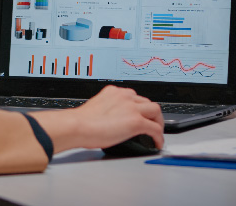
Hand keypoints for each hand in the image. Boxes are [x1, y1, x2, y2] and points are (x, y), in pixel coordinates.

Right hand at [30, 85, 164, 152]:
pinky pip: (155, 128)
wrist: (77, 126)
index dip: (139, 107)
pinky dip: (159, 136)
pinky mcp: (136, 121)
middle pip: (147, 102)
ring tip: (157, 132)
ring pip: (156, 111)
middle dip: (150, 113)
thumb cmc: (81, 122)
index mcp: (113, 92)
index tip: (139, 114)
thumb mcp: (96, 108)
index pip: (133, 96)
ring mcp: (132, 108)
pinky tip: (157, 143)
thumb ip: (107, 109)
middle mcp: (124, 96)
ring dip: (158, 122)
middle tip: (151, 123)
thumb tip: (110, 121)